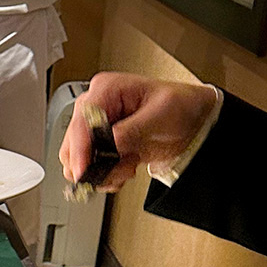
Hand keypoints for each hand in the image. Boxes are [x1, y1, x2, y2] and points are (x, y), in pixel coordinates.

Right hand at [60, 72, 220, 191]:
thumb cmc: (181, 107)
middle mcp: (97, 109)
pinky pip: (90, 169)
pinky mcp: (102, 147)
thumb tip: (107, 144)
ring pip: (78, 160)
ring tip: (126, 168)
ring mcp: (97, 130)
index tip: (83, 168)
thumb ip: (131, 129)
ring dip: (101, 171)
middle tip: (117, 169)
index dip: (79, 147)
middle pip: (73, 143)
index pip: (81, 120)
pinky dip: (106, 176)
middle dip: (93, 162)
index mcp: (107, 90)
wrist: (193, 124)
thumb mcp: (160, 113)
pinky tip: (125, 170)